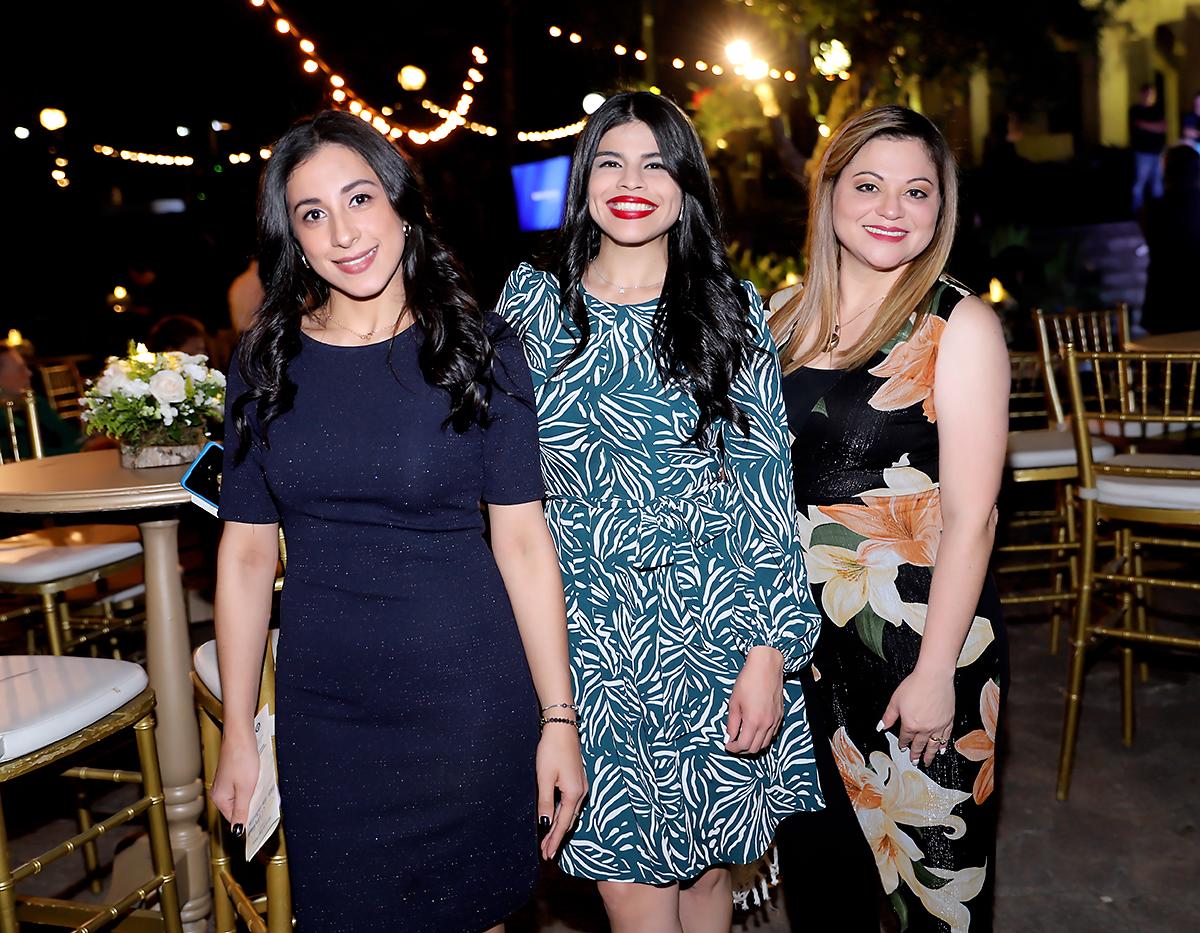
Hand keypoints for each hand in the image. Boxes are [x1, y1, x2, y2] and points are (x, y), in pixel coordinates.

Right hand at [212, 729, 258, 835]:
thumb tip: (237, 830)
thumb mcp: (245, 788)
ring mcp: (226, 782)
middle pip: (238, 808)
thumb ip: (241, 810)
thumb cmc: (241, 757)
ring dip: (254, 796)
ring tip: (265, 794)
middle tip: (266, 809)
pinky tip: (261, 782)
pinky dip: (253, 786)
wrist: (240, 734)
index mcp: (220, 798)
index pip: (234, 819)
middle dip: (252, 808)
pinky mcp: (233, 773)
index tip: (260, 827)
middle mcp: (220, 791)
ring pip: (242, 796)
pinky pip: (244, 785)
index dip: (248, 822)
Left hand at [535, 723, 586, 859]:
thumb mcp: (544, 778)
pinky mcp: (578, 780)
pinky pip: (571, 804)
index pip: (562, 824)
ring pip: (570, 813)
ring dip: (559, 827)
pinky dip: (563, 815)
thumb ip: (545, 802)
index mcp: (573, 794)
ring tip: (549, 840)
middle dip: (556, 837)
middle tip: (546, 853)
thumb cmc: (552, 750)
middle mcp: (581, 792)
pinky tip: (556, 818)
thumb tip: (544, 823)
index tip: (547, 855)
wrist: (562, 727)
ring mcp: (581, 786)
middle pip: (568, 821)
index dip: (554, 840)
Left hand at [725, 646, 784, 754]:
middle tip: (734, 744)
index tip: (727, 745)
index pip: (743, 745)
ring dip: (754, 745)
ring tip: (744, 739)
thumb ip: (732, 723)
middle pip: (755, 748)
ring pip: (765, 743)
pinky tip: (755, 731)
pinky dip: (763, 738)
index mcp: (753, 721)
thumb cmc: (748, 681)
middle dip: (743, 750)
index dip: (733, 748)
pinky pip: (772, 734)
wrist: (766, 667)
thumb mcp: (734, 702)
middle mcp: (766, 724)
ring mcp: (775, 720)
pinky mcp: (780, 716)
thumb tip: (729, 736)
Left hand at [879, 667, 955, 766]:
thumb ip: (888, 716)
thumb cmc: (915, 685)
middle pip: (919, 745)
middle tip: (914, 761)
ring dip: (929, 755)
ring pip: (933, 745)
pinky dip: (944, 745)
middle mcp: (925, 728)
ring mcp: (938, 726)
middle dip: (915, 754)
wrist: (934, 677)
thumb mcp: (895, 700)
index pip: (905, 738)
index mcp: (910, 724)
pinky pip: (946, 737)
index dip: (902, 744)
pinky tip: (942, 749)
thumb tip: (881, 726)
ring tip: (927, 762)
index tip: (902, 748)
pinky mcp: (948, 721)